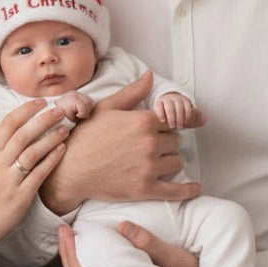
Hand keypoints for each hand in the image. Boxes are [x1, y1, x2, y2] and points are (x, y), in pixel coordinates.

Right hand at [0, 99, 69, 246]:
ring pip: (32, 152)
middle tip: (59, 110)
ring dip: (51, 138)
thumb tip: (16, 127)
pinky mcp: (21, 195)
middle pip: (23, 134)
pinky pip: (39, 173)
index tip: (40, 102)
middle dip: (43, 120)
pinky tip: (62, 150)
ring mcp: (10, 179)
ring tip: (65, 129)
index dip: (25, 110)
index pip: (8, 124)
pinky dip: (52, 159)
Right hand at [40, 72, 203, 214]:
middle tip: (150, 146)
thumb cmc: (87, 136)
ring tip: (156, 161)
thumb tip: (150, 76)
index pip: (170, 120)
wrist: (71, 169)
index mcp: (142, 120)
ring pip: (177, 162)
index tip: (159, 129)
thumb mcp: (106, 108)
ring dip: (170, 161)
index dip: (163, 125)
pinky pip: (177, 190)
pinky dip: (189, 190)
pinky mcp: (146, 189)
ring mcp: (149, 167)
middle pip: (175, 141)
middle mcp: (149, 142)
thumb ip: (132, 92)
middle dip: (166, 143)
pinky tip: (196, 188)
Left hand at [58, 221, 200, 266]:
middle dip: (66, 255)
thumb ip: (149, 244)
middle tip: (63, 229)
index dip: (71, 257)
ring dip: (74, 259)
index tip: (67, 232)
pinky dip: (85, 264)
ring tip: (70, 235)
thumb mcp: (174, 258)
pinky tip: (87, 248)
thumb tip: (124, 226)